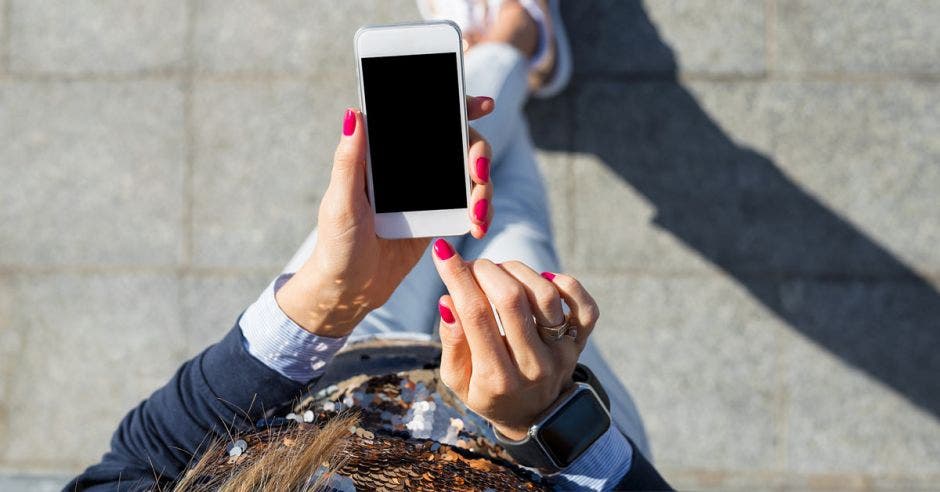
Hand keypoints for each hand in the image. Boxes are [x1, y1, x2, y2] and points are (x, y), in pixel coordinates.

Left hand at [276, 98, 494, 337]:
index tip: (482, 104)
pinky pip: (470, 205)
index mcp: (385, 153)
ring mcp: (428, 191)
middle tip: (478, 172)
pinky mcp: (439, 216)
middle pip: (459, 143)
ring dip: (484, 188)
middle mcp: (410, 165)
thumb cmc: (336, 244)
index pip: (424, 118)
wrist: (350, 289)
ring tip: (478, 215)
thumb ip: (349, 160)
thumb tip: (355, 113)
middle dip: (478, 153)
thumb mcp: (341, 202)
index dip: (456, 105)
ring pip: (470, 174)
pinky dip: (481, 211)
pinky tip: (478, 225)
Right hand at [430, 239, 600, 439]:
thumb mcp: (458, 379)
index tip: (443, 252)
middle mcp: (533, 365)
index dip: (457, 277)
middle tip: (473, 266)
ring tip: (500, 273)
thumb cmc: (487, 391)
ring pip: (545, 295)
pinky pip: (585, 306)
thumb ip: (452, 342)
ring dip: (517, 271)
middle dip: (485, 270)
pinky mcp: (580, 343)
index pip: (475, 315)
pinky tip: (542, 279)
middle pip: (511, 300)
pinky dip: (565, 284)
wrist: (533, 417)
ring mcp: (561, 353)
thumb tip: (448, 301)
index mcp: (496, 378)